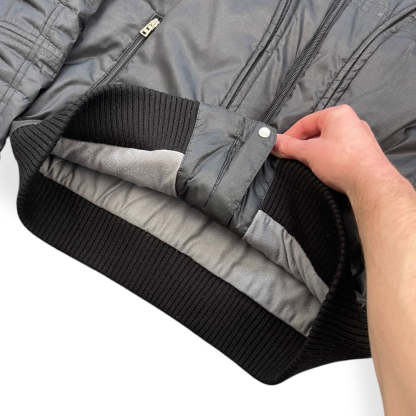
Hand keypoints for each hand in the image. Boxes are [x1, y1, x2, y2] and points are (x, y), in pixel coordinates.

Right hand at [272, 105, 397, 197]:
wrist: (370, 183)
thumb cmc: (342, 162)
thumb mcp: (308, 153)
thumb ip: (288, 146)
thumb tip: (273, 142)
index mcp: (338, 114)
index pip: (305, 122)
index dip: (289, 136)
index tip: (279, 148)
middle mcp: (351, 121)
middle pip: (316, 131)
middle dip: (302, 145)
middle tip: (290, 157)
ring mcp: (359, 136)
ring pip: (328, 141)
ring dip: (314, 152)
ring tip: (306, 165)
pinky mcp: (363, 151)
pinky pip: (339, 150)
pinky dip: (327, 158)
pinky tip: (323, 169)